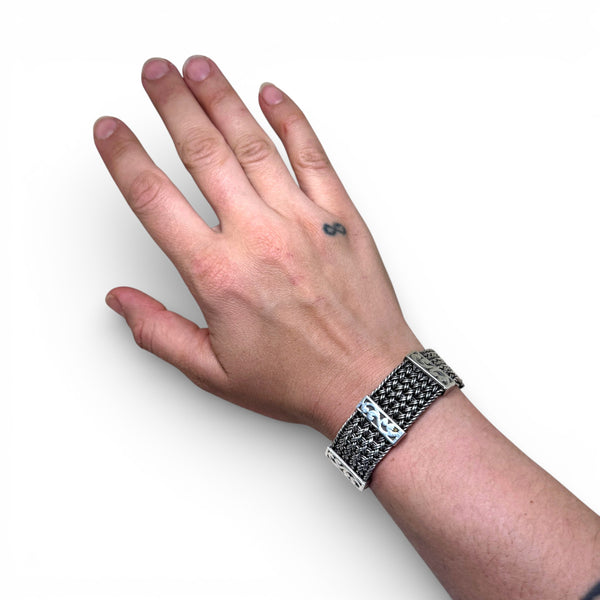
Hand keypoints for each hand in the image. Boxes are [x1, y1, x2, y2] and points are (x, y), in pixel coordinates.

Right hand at [94, 56, 420, 437]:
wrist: (368, 383)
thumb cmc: (298, 379)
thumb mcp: (213, 371)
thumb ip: (159, 332)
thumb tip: (121, 301)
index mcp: (219, 274)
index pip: (155, 200)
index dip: (125, 159)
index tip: (111, 132)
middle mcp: (258, 237)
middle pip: (202, 153)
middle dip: (172, 105)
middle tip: (155, 73)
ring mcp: (302, 219)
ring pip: (254, 144)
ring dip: (222, 99)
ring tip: (199, 68)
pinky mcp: (340, 215)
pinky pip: (313, 155)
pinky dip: (292, 120)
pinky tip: (273, 96)